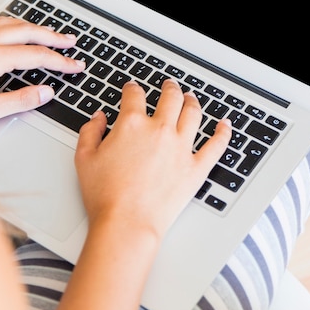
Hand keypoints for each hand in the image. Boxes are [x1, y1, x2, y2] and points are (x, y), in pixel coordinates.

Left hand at [0, 17, 83, 133]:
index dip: (61, 61)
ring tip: (49, 32)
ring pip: (12, 22)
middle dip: (54, 36)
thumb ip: (18, 101)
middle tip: (71, 41)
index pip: (38, 56)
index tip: (76, 65)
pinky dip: (14, 22)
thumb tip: (45, 92)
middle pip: (29, 31)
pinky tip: (13, 27)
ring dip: (35, 26)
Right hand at [74, 79, 231, 241]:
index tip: (132, 89)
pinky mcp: (195, 168)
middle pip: (170, 97)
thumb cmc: (105, 196)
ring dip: (192, 101)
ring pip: (193, 113)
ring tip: (191, 97)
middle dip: (169, 87)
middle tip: (169, 85)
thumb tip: (98, 118)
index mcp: (132, 124)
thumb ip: (90, 131)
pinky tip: (225, 125)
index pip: (134, 95)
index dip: (132, 88)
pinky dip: (223, 132)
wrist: (126, 224)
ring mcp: (181, 148)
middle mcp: (159, 130)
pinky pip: (216, 145)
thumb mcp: (84, 158)